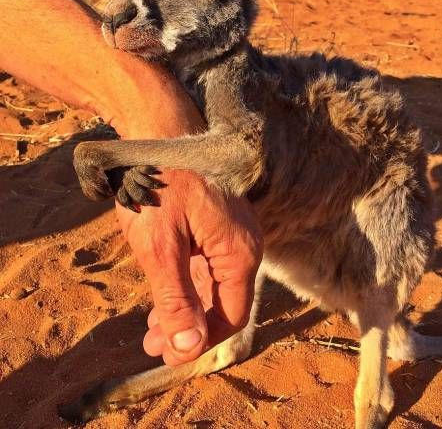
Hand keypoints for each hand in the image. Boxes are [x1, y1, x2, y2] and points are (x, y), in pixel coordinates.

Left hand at [116, 169, 261, 365]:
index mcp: (239, 252)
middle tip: (152, 344)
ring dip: (187, 307)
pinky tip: (165, 295)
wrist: (159, 132)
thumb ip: (177, 299)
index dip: (200, 341)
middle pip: (224, 301)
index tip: (167, 354)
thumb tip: (188, 350)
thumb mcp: (160, 247)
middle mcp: (244, 244)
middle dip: (190, 327)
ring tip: (153, 328)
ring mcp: (232, 233)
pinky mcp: (218, 225)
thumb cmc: (158, 185)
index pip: (231, 315)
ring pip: (215, 284)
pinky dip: (188, 283)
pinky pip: (209, 264)